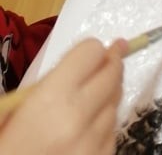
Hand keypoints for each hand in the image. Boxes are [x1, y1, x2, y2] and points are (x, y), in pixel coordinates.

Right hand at [0, 39, 123, 154]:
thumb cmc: (6, 147)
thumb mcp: (11, 112)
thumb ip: (45, 85)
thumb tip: (82, 63)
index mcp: (51, 99)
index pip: (91, 52)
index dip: (91, 51)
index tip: (90, 53)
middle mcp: (78, 119)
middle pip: (112, 74)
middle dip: (109, 65)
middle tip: (108, 59)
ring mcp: (92, 145)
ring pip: (115, 104)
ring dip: (108, 97)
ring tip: (92, 98)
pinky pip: (112, 134)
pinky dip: (104, 127)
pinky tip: (87, 130)